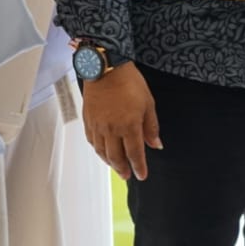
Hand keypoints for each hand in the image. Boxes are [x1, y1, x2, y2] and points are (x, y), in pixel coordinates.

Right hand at [81, 62, 161, 180]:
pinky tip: (103, 152)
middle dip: (123, 169)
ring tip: (117, 167)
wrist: (106, 69)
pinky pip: (92, 141)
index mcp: (129, 126)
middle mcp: (111, 130)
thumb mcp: (148, 104)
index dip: (139, 166)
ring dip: (110, 162)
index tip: (142, 175)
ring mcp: (98, 126)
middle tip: (128, 176)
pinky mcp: (88, 121)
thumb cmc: (130, 83)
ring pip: (102, 151)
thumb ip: (151, 127)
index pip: (135, 153)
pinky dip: (98, 150)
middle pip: (116, 156)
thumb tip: (156, 145)